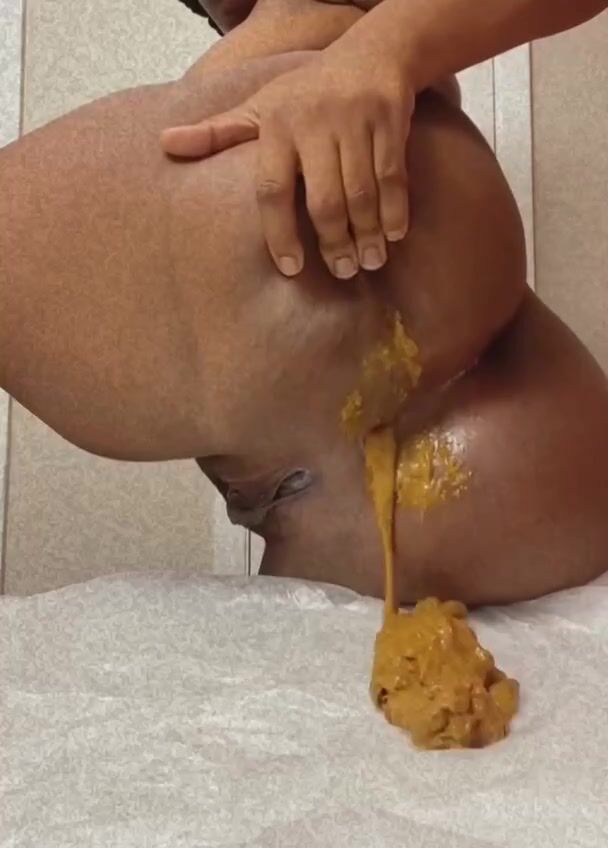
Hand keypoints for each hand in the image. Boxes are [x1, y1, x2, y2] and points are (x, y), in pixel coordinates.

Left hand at [161, 35, 413, 279]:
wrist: (371, 52)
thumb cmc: (305, 93)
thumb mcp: (259, 107)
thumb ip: (218, 132)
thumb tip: (164, 144)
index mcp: (275, 125)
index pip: (272, 189)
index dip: (278, 234)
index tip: (290, 268)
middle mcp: (313, 123)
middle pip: (323, 199)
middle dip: (333, 242)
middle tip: (341, 271)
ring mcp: (354, 121)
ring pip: (361, 192)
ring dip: (367, 233)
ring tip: (368, 261)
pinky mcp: (389, 121)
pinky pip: (392, 177)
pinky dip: (395, 210)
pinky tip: (394, 235)